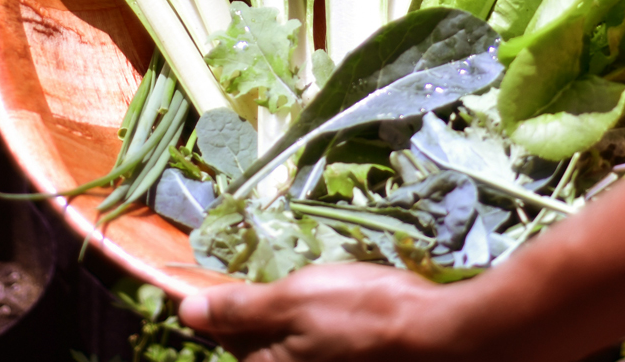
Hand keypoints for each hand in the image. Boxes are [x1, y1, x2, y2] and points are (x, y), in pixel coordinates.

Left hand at [179, 263, 474, 361]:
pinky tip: (334, 299)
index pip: (222, 335)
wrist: (439, 333)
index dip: (218, 300)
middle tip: (270, 272)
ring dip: (288, 313)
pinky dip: (315, 321)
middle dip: (255, 309)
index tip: (222, 273)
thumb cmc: (363, 312)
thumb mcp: (294, 299)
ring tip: (308, 283)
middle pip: (254, 341)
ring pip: (287, 340)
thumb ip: (239, 309)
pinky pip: (315, 343)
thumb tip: (185, 310)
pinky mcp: (347, 361)